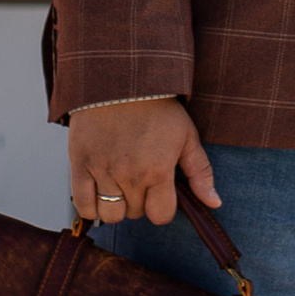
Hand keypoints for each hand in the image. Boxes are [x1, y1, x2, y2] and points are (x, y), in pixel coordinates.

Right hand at [68, 97, 219, 229]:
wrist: (120, 79)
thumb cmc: (157, 107)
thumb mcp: (186, 135)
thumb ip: (200, 172)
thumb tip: (214, 203)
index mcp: (158, 170)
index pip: (161, 216)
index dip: (162, 207)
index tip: (159, 192)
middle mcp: (130, 174)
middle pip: (136, 214)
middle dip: (140, 201)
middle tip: (139, 178)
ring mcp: (103, 170)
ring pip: (110, 215)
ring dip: (116, 206)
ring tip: (119, 186)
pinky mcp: (80, 164)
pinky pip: (83, 205)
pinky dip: (91, 206)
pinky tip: (99, 191)